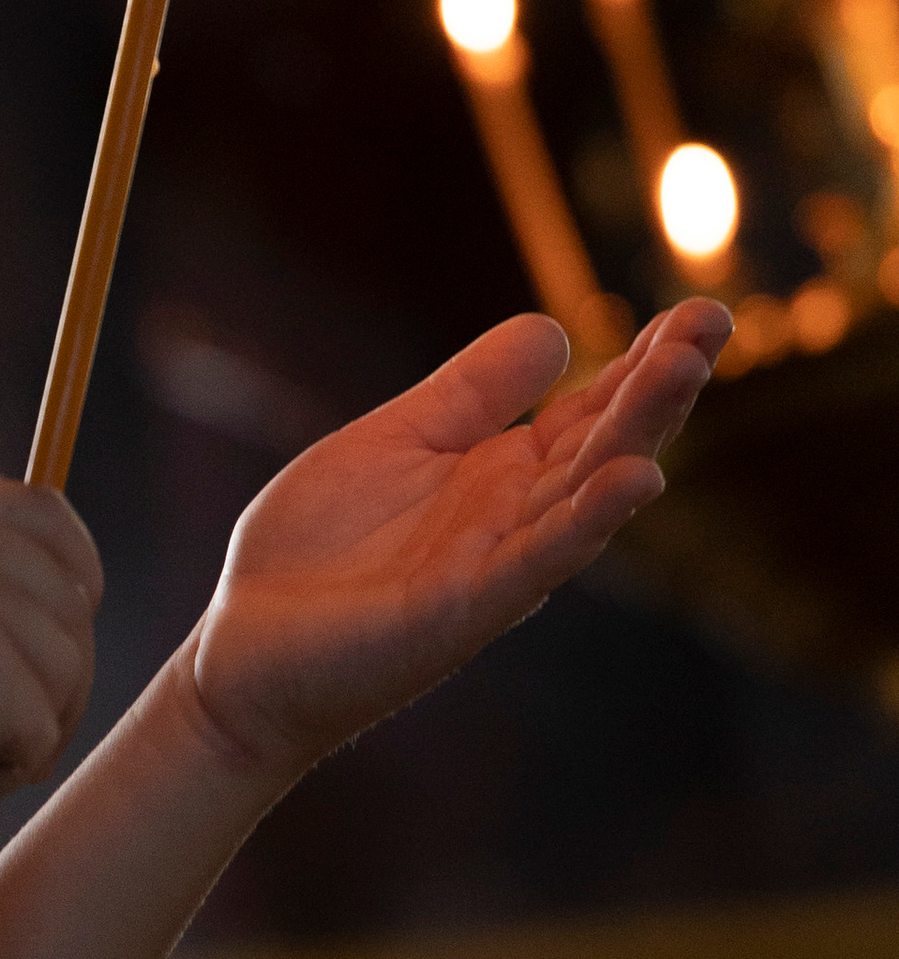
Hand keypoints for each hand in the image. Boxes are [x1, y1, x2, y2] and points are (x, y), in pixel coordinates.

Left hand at [187, 301, 729, 782]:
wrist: (245, 648)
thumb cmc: (320, 553)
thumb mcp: (397, 441)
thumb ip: (471, 393)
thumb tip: (556, 330)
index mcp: (501, 476)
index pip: (591, 411)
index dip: (643, 362)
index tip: (702, 310)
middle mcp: (515, 520)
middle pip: (605, 444)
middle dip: (659, 385)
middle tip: (714, 320)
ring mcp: (494, 567)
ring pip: (584, 494)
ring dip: (638, 434)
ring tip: (684, 370)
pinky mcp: (458, 610)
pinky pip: (535, 562)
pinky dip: (584, 522)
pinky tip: (632, 482)